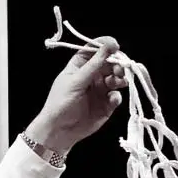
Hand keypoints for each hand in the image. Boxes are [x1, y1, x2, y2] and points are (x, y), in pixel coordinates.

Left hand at [28, 36, 127, 153]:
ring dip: (119, 78)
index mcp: (80, 67)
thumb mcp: (75, 81)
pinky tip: (112, 99)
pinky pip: (116, 97)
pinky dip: (116, 96)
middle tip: (118, 70)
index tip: (114, 45)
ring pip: (116, 78)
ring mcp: (99, 90)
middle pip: (109, 63)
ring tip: (118, 82)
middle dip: (117, 63)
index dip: (105, 45)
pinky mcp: (105, 105)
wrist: (58, 132)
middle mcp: (91, 77)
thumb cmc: (60, 104)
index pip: (94, 50)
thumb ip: (94, 64)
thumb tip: (109, 45)